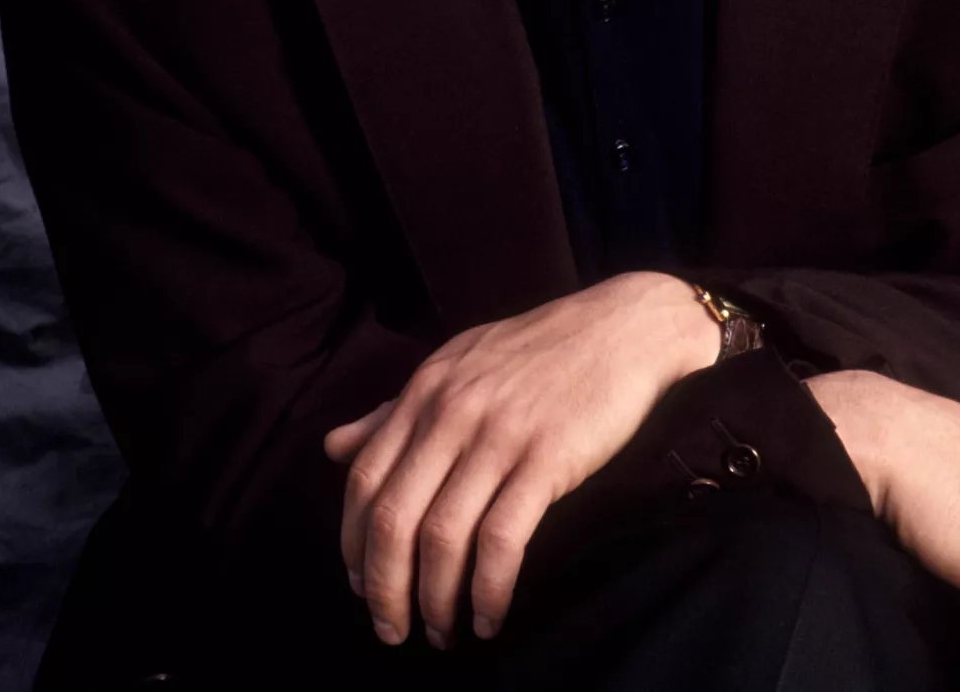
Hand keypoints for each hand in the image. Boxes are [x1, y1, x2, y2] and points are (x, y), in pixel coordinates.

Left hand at [322, 271, 717, 651]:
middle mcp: (451, 412)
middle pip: (393, 518)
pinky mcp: (546, 459)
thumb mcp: (458, 363)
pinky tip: (491, 616)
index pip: (364, 479)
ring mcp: (498, 435)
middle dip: (385, 589)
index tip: (362, 586)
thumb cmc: (542, 348)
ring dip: (435, 600)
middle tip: (393, 630)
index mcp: (426, 390)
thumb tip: (334, 447)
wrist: (624, 326)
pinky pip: (502, 540)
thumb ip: (395, 410)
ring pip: (442, 537)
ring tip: (442, 632)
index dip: (354, 544)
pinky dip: (488, 590)